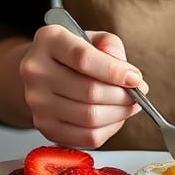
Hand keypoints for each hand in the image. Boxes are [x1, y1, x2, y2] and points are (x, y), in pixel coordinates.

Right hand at [20, 24, 146, 148]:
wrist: (43, 71)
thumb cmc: (72, 52)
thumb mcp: (91, 37)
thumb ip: (110, 44)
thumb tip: (124, 68)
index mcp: (49, 40)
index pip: (83, 58)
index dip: (114, 71)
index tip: (135, 78)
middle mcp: (36, 71)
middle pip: (89, 91)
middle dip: (122, 95)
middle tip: (138, 93)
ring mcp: (37, 102)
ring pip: (89, 117)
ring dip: (119, 113)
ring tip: (130, 104)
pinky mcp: (44, 126)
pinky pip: (85, 136)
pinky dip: (108, 129)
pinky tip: (115, 117)